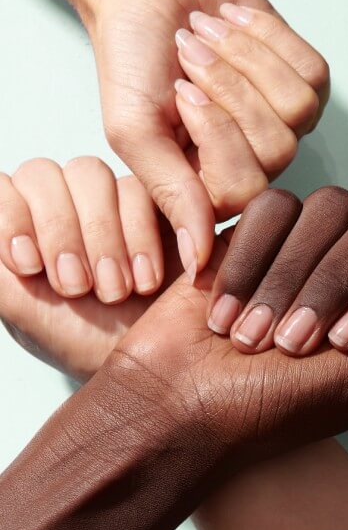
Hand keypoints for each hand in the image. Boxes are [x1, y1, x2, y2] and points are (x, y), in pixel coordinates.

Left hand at [0, 157, 181, 379]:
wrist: (144, 356)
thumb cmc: (78, 339)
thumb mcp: (17, 305)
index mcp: (17, 225)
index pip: (0, 188)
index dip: (12, 218)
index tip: (30, 268)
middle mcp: (57, 205)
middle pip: (43, 174)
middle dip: (61, 233)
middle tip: (78, 288)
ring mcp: (104, 200)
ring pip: (90, 174)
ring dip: (101, 235)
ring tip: (115, 289)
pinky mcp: (150, 204)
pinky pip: (137, 190)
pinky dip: (139, 235)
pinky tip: (145, 278)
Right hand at [40, 0, 328, 274]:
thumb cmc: (134, 60)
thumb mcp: (135, 133)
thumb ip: (171, 195)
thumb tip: (198, 264)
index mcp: (210, 185)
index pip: (243, 190)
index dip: (216, 135)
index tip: (180, 94)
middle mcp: (254, 163)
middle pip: (277, 151)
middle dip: (230, 88)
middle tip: (190, 55)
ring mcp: (284, 124)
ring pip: (297, 110)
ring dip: (247, 58)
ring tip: (210, 34)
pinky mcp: (305, 82)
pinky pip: (312, 72)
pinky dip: (269, 37)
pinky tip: (237, 25)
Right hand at [110, 187, 347, 452]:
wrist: (184, 403)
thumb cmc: (281, 405)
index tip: (344, 341)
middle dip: (333, 282)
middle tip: (292, 344)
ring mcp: (308, 240)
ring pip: (327, 206)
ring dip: (286, 275)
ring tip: (251, 334)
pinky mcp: (258, 226)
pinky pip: (272, 206)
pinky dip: (249, 258)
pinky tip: (225, 307)